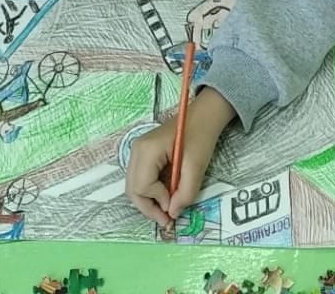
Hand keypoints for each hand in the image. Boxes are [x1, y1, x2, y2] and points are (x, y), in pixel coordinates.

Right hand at [125, 88, 235, 225]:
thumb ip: (185, 193)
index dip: (157, 202)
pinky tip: (166, 193)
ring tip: (168, 207)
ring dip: (149, 200)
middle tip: (167, 219)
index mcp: (147, 150)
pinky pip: (141, 178)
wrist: (203, 116)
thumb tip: (172, 213)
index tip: (175, 206)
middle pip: (132, 189)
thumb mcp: (197, 167)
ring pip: (134, 186)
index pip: (142, 187)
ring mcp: (138, 151)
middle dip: (148, 207)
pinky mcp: (144, 154)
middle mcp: (137, 150)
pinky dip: (151, 191)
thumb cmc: (200, 136)